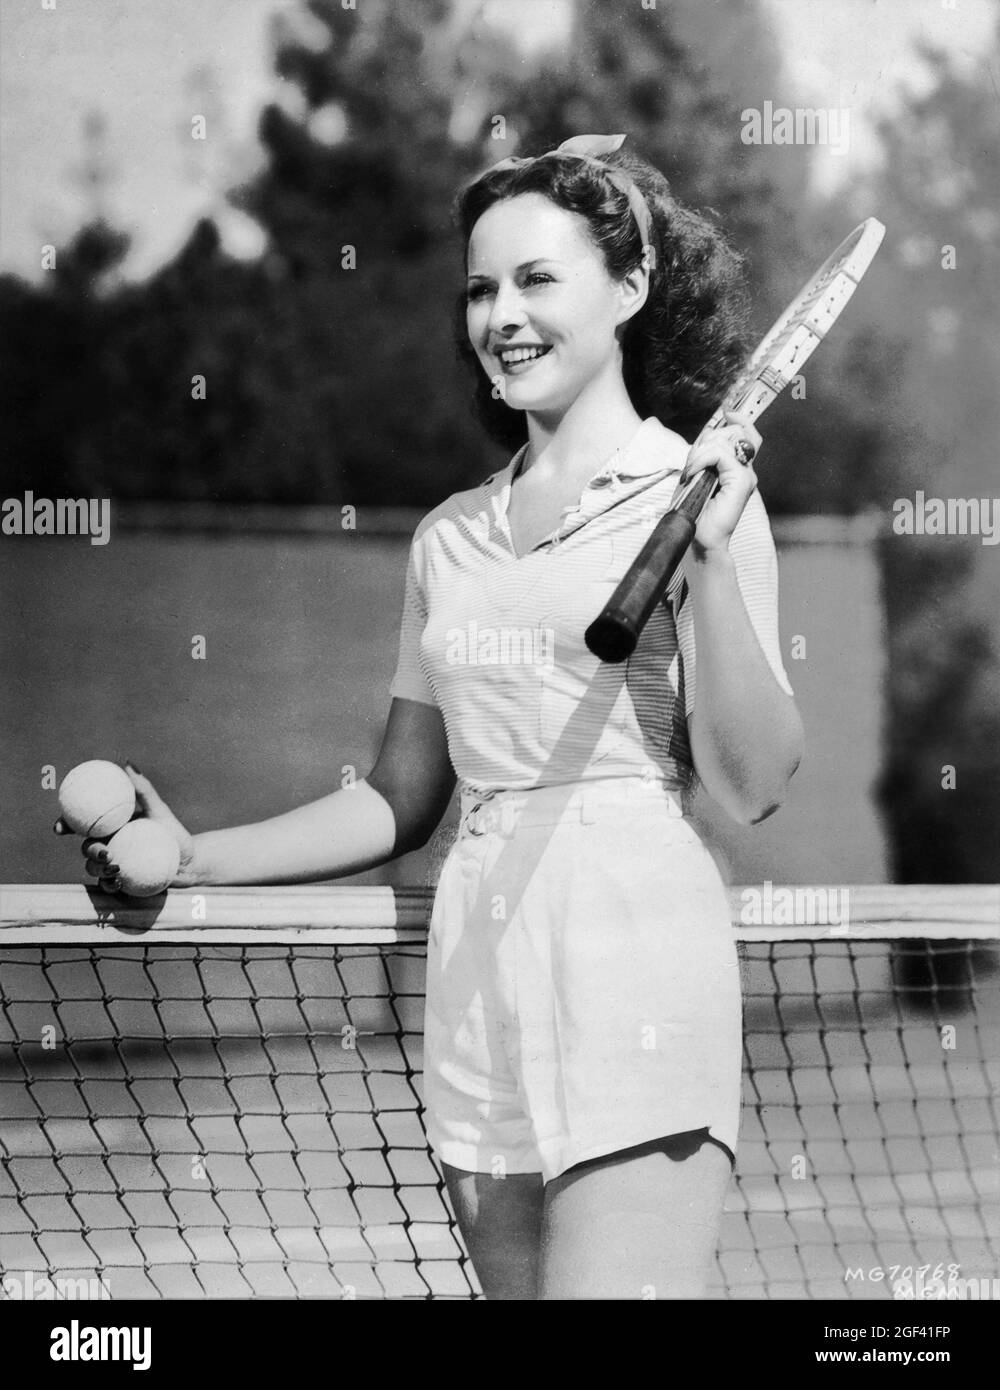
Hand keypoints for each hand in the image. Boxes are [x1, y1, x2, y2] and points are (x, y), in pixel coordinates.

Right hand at [53, 763, 200, 890]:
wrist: (188, 860)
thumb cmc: (172, 832)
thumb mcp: (159, 810)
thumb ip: (143, 790)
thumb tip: (127, 764)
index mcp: (110, 827)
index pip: (81, 825)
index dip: (64, 825)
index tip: (60, 827)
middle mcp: (107, 845)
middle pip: (85, 848)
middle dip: (89, 851)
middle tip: (106, 851)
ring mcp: (111, 864)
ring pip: (93, 868)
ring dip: (98, 869)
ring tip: (116, 867)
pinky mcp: (120, 882)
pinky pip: (108, 885)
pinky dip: (110, 884)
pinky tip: (118, 882)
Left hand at [678, 410, 761, 554]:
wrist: (699, 540)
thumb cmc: (694, 512)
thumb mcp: (696, 475)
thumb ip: (704, 454)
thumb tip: (708, 432)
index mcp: (736, 467)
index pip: (744, 432)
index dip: (737, 418)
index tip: (725, 412)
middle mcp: (745, 469)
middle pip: (734, 431)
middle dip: (708, 437)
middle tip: (693, 461)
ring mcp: (746, 475)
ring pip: (725, 440)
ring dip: (701, 450)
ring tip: (691, 471)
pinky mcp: (741, 481)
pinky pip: (720, 454)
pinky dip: (702, 459)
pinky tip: (693, 473)